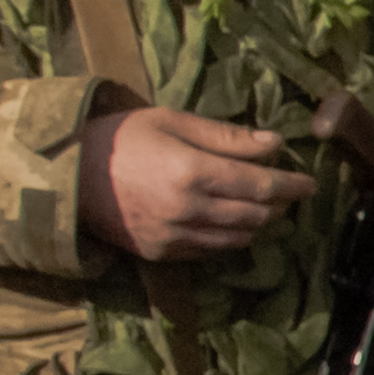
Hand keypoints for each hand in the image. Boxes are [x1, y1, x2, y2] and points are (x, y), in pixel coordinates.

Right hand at [76, 100, 310, 261]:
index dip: (292, 185)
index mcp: (192, 172)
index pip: (262, 185)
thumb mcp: (172, 122)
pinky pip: (209, 251)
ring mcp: (173, 235)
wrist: (63, 174)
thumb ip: (226, 136)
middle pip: (255, 215)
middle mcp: (187, 209)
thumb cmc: (119, 137)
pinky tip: (229, 222)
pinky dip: (227, 237)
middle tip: (287, 192)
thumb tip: (274, 144)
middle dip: (278, 204)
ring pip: (237, 238)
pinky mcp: (159, 252)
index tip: (310, 184)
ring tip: (263, 207)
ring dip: (257, 223)